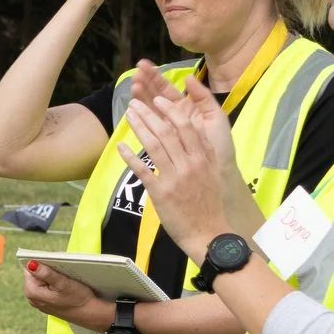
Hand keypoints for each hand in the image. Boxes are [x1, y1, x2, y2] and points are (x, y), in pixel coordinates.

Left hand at [21, 261, 113, 329]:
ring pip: (41, 279)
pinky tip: (64, 284)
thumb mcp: (62, 283)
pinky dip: (54, 282)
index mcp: (32, 292)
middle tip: (60, 271)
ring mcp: (39, 301)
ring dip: (51, 275)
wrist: (89, 314)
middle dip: (46, 269)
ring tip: (63, 278)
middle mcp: (32, 297)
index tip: (52, 261)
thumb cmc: (78, 299)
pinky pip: (46, 286)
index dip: (41, 262)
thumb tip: (30, 264)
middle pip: (34, 273)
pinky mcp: (46, 302)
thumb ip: (45, 273)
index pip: (29, 268)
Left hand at [120, 64, 265, 260]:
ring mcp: (174, 178)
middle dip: (149, 114)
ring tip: (128, 115)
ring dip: (139, 127)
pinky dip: (130, 156)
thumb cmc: (210, 204)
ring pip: (154, 146)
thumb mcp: (213, 173)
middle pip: (166, 132)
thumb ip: (204, 153)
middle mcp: (189, 164)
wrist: (209, 233)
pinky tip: (120, 146)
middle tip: (135, 103)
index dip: (170, 110)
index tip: (159, 99)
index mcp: (202, 158)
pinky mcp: (161, 192)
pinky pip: (143, 169)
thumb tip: (195, 132)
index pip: (185, 126)